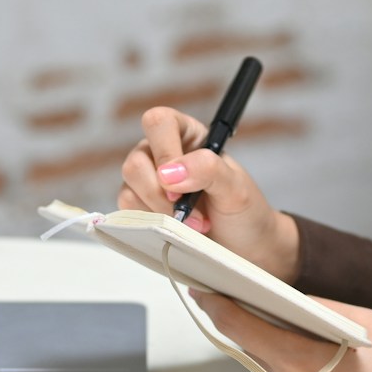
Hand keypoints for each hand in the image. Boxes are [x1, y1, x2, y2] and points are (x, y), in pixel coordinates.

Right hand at [118, 105, 299, 280]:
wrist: (244, 248)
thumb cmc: (243, 212)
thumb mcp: (236, 188)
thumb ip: (208, 170)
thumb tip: (169, 172)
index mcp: (188, 136)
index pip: (159, 123)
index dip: (164, 152)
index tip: (181, 186)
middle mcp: (162, 152)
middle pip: (136, 160)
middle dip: (162, 194)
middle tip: (191, 213)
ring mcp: (148, 179)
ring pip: (129, 185)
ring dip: (160, 211)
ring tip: (192, 223)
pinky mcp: (139, 205)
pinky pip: (127, 209)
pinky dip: (151, 223)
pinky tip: (176, 229)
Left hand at [187, 289, 371, 371]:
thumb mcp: (365, 322)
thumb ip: (320, 309)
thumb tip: (291, 301)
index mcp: (299, 360)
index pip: (241, 328)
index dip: (217, 306)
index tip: (203, 288)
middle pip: (255, 349)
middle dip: (253, 325)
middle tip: (251, 298)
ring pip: (274, 371)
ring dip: (282, 352)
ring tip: (310, 336)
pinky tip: (329, 369)